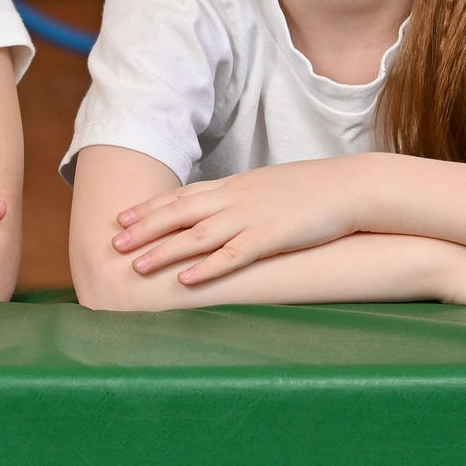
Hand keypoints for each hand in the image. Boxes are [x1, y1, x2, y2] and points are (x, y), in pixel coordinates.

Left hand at [114, 158, 376, 285]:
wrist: (352, 185)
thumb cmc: (312, 190)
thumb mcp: (268, 189)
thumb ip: (241, 200)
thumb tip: (219, 212)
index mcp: (234, 186)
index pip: (182, 196)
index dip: (149, 208)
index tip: (121, 217)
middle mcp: (236, 198)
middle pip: (179, 213)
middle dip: (144, 228)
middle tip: (114, 242)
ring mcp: (253, 216)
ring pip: (198, 235)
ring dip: (164, 250)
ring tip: (137, 265)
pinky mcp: (274, 236)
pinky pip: (234, 254)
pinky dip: (208, 267)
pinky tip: (187, 280)